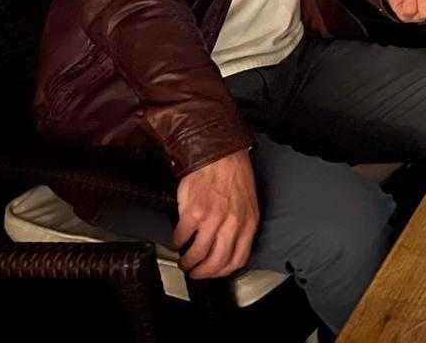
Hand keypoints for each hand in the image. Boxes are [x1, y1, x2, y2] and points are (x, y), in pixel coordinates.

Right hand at [174, 151, 257, 279]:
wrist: (219, 152)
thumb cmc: (233, 174)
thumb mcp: (247, 202)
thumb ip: (240, 224)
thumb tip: (227, 245)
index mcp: (248, 222)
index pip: (238, 259)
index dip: (222, 272)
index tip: (212, 272)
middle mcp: (233, 223)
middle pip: (216, 262)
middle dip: (202, 272)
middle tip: (193, 272)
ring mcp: (213, 219)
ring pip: (198, 254)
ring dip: (187, 261)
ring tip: (183, 260)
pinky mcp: (194, 212)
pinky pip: (182, 237)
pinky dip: (177, 242)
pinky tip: (177, 239)